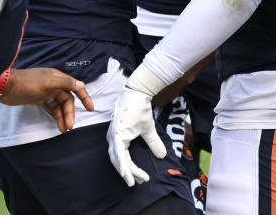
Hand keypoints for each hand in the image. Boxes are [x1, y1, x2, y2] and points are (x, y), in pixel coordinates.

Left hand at [0, 68, 94, 133]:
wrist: (6, 87)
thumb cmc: (27, 83)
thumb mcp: (47, 82)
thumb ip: (65, 83)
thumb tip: (81, 84)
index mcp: (58, 78)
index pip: (76, 87)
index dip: (85, 97)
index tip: (90, 109)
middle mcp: (54, 85)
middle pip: (67, 100)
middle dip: (69, 113)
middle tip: (69, 127)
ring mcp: (46, 92)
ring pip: (59, 106)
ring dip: (62, 117)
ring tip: (63, 129)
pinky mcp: (39, 99)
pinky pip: (51, 108)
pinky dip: (55, 116)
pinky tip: (57, 124)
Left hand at [107, 68, 167, 186]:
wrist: (139, 94)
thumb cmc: (140, 109)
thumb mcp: (148, 130)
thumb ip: (154, 143)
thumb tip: (162, 155)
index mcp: (118, 138)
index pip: (123, 158)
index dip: (131, 169)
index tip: (142, 178)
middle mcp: (113, 139)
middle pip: (118, 161)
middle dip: (129, 173)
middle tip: (138, 183)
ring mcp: (114, 136)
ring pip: (117, 159)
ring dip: (126, 171)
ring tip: (134, 181)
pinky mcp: (117, 133)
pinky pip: (118, 152)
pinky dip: (122, 163)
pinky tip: (126, 172)